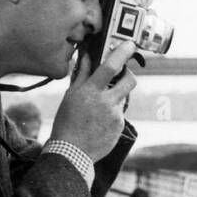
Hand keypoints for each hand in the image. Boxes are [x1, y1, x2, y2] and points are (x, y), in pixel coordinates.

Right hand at [49, 39, 138, 161]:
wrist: (72, 152)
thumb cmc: (66, 122)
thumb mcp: (70, 96)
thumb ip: (81, 74)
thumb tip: (84, 55)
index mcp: (91, 91)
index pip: (110, 66)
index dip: (122, 52)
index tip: (130, 44)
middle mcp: (106, 102)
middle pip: (130, 80)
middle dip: (128, 74)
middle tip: (120, 75)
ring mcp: (116, 115)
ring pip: (124, 98)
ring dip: (116, 97)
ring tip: (98, 109)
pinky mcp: (120, 126)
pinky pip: (120, 114)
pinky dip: (112, 114)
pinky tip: (99, 123)